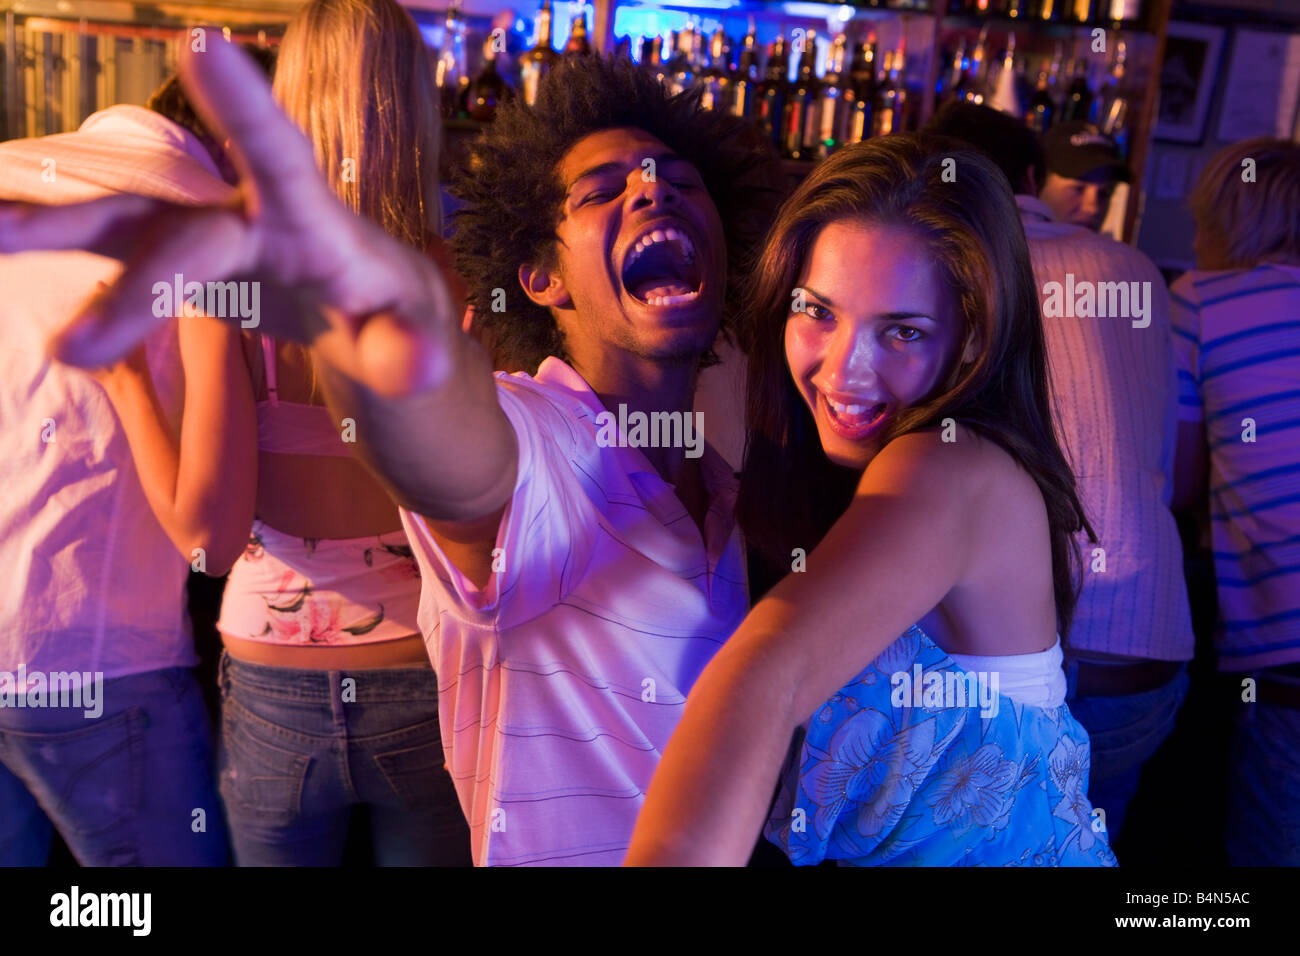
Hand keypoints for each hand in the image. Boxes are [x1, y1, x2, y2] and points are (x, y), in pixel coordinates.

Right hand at [0, 34, 456, 395]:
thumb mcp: (411, 347)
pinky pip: (110, 243)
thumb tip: (421, 366)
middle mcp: (253, 213)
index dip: (244, 108)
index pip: (282, 161)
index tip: (204, 41)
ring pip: (126, 221)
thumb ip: (411, 354)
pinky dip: (54, 237)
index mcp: (317, 226)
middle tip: (76, 353)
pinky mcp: (178, 253)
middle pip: (182, 233)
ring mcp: (209, 230)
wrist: (365, 315)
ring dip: (51, 224)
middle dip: (135, 289)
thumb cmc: (393, 325)